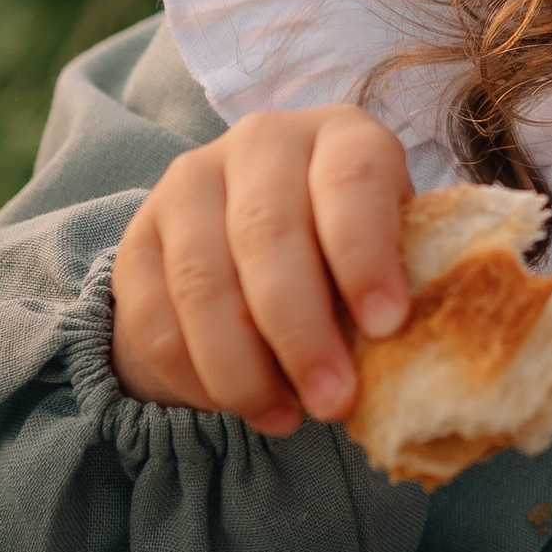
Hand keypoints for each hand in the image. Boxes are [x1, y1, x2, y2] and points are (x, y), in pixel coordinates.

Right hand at [110, 103, 412, 434]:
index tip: (387, 326)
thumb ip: (401, 280)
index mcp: (341, 134)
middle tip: (334, 401)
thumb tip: (413, 355)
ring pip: (203, 282)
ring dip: (244, 367)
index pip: (351, 181)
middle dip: (302, 331)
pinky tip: (236, 405)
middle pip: (268, 235)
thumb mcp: (395, 245)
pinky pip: (151, 316)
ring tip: (287, 418)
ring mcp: (191, 181)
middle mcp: (262, 141)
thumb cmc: (357, 246)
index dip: (366, 255)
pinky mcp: (138, 235)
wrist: (269, 234)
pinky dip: (193, 374)